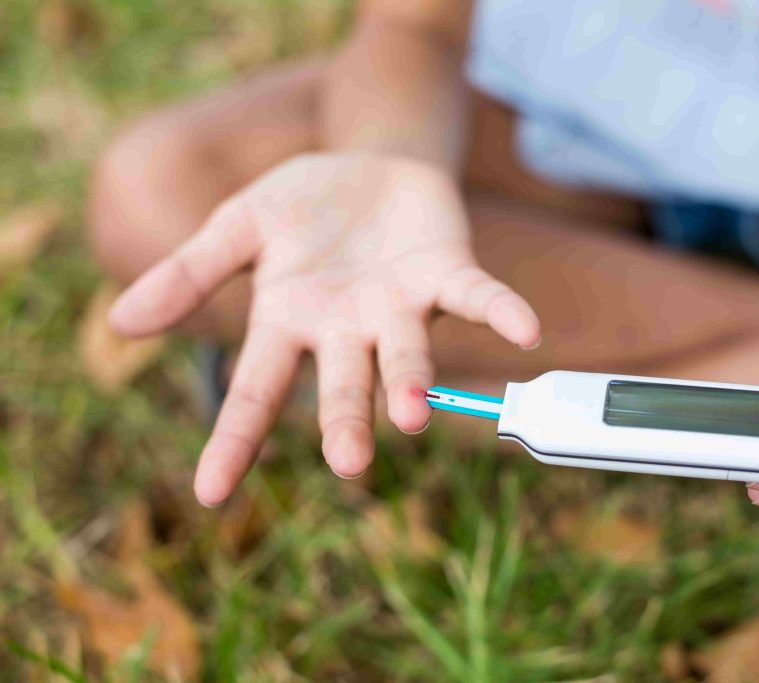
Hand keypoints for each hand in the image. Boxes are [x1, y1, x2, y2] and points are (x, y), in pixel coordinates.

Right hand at [109, 153, 539, 505]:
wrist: (371, 161)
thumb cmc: (304, 207)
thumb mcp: (240, 226)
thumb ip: (191, 273)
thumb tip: (120, 323)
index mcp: (291, 322)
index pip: (256, 390)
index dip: (235, 440)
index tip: (210, 494)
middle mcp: (347, 329)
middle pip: (343, 385)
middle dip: (345, 421)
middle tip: (349, 463)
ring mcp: (399, 306)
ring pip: (406, 355)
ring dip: (412, 383)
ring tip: (412, 416)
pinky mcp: (446, 273)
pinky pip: (475, 297)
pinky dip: (499, 313)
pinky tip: (525, 331)